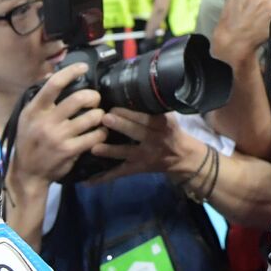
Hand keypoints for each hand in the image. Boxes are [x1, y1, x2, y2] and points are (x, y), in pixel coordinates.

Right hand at [8, 63, 106, 187]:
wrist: (27, 173)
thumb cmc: (29, 141)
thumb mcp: (28, 118)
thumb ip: (41, 98)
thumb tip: (52, 75)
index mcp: (35, 110)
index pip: (54, 84)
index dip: (71, 72)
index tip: (83, 67)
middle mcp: (46, 122)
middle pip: (79, 99)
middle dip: (93, 97)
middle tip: (94, 101)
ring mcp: (59, 137)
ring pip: (91, 117)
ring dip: (99, 115)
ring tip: (98, 117)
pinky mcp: (69, 151)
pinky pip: (94, 136)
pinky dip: (101, 133)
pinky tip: (99, 133)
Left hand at [90, 108, 204, 180]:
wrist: (181, 157)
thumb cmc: (170, 132)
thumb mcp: (168, 118)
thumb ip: (153, 108)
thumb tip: (133, 90)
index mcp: (163, 126)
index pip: (148, 118)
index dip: (131, 113)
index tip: (115, 106)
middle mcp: (155, 141)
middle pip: (138, 133)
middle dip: (121, 126)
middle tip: (104, 118)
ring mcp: (145, 157)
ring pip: (127, 154)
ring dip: (111, 151)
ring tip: (94, 147)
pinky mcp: (137, 169)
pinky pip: (120, 173)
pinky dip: (104, 178)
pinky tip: (88, 180)